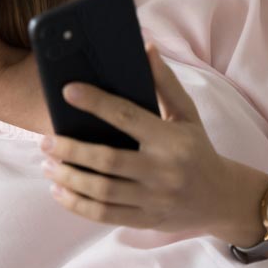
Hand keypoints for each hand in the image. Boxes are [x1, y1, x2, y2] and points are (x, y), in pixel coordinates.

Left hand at [40, 43, 245, 237]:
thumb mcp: (187, 114)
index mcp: (170, 139)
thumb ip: (165, 83)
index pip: (127, 117)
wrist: (222, 199)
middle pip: (106, 160)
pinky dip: (76, 204)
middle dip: (70, 150)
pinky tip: (59, 190)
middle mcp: (162, 170)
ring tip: (47, 165)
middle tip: (44, 141)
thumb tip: (146, 47)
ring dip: (68, 177)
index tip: (67, 90)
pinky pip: (104, 215)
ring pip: (101, 191)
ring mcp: (153, 199)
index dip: (95, 102)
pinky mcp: (146, 220)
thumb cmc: (198, 149)